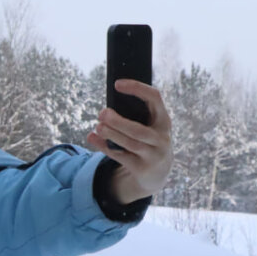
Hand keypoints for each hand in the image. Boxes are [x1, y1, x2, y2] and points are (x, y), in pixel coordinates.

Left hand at [87, 79, 173, 203]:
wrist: (158, 172)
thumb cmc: (147, 140)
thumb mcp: (147, 126)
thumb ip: (132, 116)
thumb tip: (104, 112)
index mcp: (163, 120)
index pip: (154, 98)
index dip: (137, 88)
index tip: (117, 84)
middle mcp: (162, 138)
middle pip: (138, 129)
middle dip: (118, 121)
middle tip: (101, 113)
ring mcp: (153, 155)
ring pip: (130, 144)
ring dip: (111, 135)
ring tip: (98, 127)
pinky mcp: (142, 168)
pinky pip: (121, 157)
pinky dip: (105, 147)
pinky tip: (93, 138)